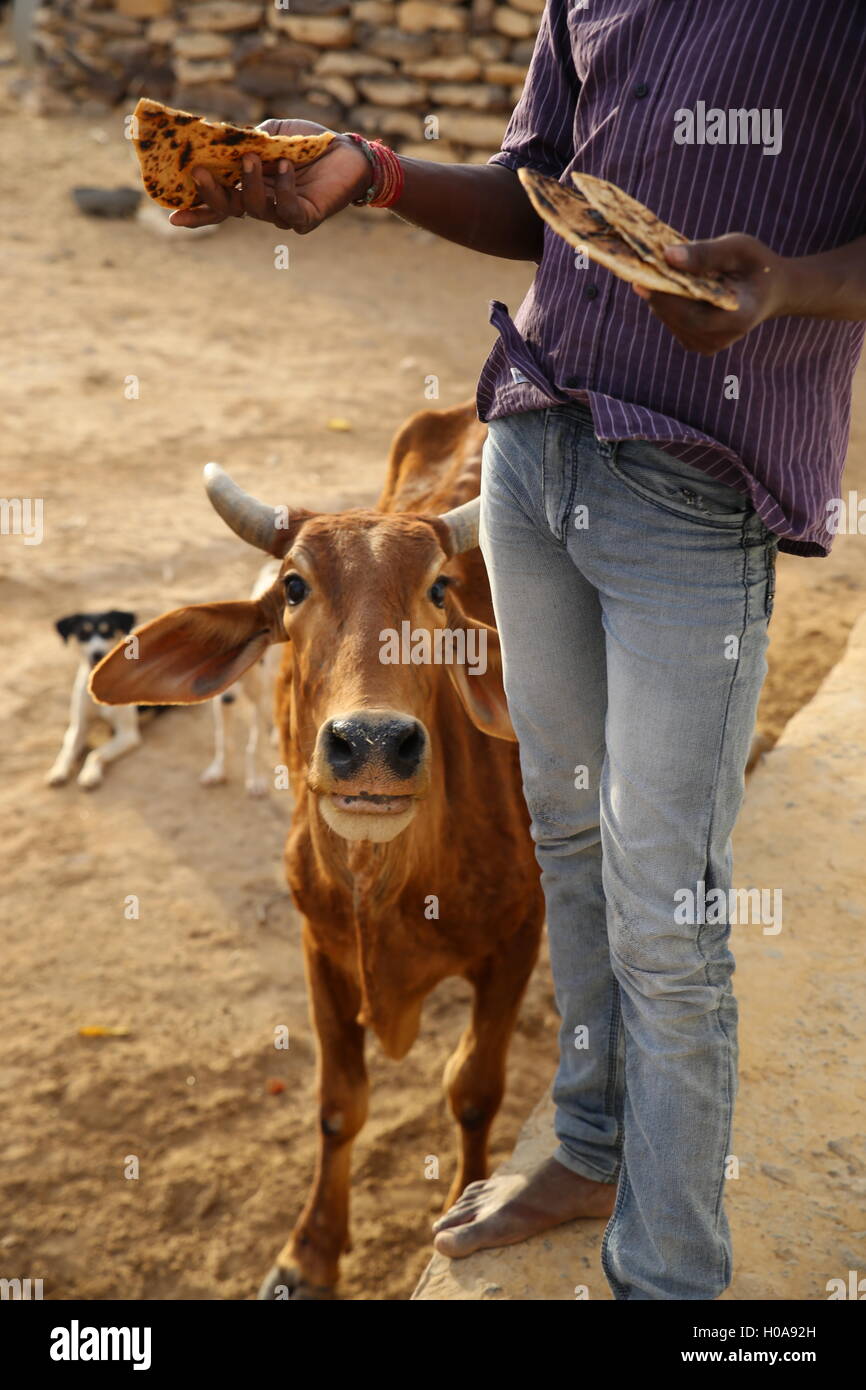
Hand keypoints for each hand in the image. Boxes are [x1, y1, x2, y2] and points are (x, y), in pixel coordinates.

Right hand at [168, 119, 370, 231]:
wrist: (349, 152)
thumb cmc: (309, 142)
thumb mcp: (271, 134)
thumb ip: (247, 139)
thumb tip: (223, 139)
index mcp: (250, 187)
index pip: (219, 203)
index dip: (197, 211)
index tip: (172, 214)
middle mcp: (263, 205)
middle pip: (230, 209)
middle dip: (212, 194)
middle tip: (199, 173)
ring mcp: (283, 214)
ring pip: (255, 208)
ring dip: (248, 183)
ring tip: (251, 157)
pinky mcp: (306, 218)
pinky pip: (287, 209)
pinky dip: (282, 187)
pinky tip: (285, 166)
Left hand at [632, 233, 791, 354]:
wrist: (768, 290)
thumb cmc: (755, 265)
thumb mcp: (738, 248)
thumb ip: (706, 253)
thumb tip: (667, 255)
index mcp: (738, 317)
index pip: (694, 316)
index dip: (668, 298)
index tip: (646, 275)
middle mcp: (721, 339)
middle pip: (677, 318)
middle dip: (656, 292)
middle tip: (637, 265)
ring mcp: (706, 344)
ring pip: (670, 320)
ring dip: (656, 295)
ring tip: (647, 269)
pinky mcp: (694, 341)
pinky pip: (671, 320)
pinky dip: (663, 300)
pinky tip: (659, 280)